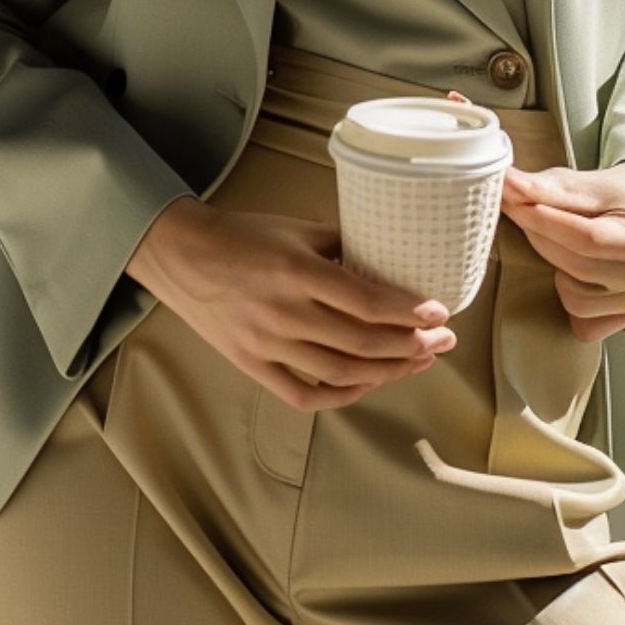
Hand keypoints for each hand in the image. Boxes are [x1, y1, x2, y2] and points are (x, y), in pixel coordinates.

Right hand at [125, 197, 459, 410]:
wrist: (182, 254)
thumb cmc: (242, 234)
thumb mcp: (296, 229)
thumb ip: (342, 245)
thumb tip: (387, 261)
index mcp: (297, 272)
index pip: (368, 302)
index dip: (410, 312)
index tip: (439, 313)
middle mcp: (285, 313)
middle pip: (363, 343)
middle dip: (412, 346)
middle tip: (442, 340)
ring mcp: (267, 344)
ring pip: (341, 374)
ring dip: (387, 372)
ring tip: (417, 362)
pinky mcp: (252, 365)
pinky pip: (304, 394)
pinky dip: (340, 395)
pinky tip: (366, 384)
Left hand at [446, 92, 624, 340]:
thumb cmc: (612, 196)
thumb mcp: (583, 184)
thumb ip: (544, 188)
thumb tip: (505, 182)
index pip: (586, 238)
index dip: (543, 222)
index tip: (511, 203)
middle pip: (577, 267)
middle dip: (541, 240)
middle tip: (524, 214)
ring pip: (574, 299)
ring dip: (556, 270)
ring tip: (565, 245)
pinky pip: (581, 321)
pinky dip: (569, 297)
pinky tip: (577, 273)